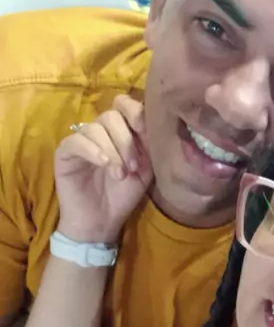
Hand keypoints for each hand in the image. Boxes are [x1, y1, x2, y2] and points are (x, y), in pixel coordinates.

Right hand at [54, 95, 152, 243]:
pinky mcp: (65, 151)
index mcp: (121, 131)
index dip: (134, 110)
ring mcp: (81, 139)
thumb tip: (154, 121)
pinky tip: (103, 165)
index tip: (143, 128)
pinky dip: (93, 151)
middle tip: (133, 166)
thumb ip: (148, 144)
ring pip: (95, 128)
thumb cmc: (123, 196)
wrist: (102, 222)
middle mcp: (100, 131)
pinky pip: (77, 141)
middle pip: (111, 116)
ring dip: (112, 150)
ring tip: (120, 175)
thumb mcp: (144, 169)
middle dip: (126, 139)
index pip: (124, 105)